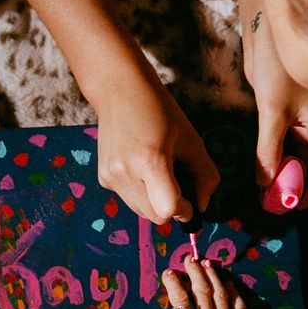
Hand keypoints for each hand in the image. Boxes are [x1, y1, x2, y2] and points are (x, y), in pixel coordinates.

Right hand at [94, 77, 219, 224]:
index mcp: (149, 160)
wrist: (120, 91)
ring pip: (141, 212)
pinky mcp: (103, 178)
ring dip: (156, 202)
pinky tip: (141, 167)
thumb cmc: (160, 111)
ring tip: (159, 172)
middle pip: (155, 216)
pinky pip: (129, 199)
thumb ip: (204, 176)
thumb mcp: (191, 139)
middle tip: (178, 183)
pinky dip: (141, 192)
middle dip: (171, 207)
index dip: (185, 209)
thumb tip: (201, 206)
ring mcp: (110, 176)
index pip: (168, 210)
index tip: (191, 198)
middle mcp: (124, 172)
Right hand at [148, 256, 245, 308]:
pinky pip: (239, 307)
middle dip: (194, 271)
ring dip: (213, 276)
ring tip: (207, 263)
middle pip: (202, 290)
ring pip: (220, 294)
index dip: (173, 283)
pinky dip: (235, 292)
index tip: (168, 272)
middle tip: (188, 258)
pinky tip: (229, 282)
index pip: (180, 299)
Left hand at [246, 12, 307, 206]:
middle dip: (299, 190)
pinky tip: (261, 174)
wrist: (268, 36)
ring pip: (302, 164)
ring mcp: (307, 126)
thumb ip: (269, 149)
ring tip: (263, 193)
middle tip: (272, 204)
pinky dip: (276, 165)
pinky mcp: (289, 121)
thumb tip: (265, 184)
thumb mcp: (273, 111)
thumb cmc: (279, 66)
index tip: (293, 203)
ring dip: (285, 180)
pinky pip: (288, 151)